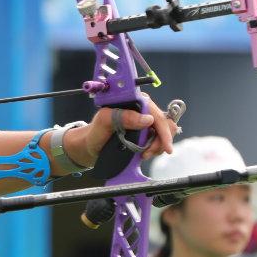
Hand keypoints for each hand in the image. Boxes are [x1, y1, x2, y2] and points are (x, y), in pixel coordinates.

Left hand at [66, 96, 180, 166]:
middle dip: (160, 141)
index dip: (164, 130)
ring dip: (157, 147)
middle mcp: (143, 109)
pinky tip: (144, 153)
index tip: (166, 147)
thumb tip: (147, 119)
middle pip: (165, 124)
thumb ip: (122, 117)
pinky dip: (155, 148)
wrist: (91, 146)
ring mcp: (146, 121)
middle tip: (147, 154)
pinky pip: (159, 140)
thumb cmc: (95, 132)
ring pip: (165, 133)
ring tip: (143, 154)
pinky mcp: (146, 132)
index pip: (156, 114)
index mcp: (135, 101)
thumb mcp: (104, 122)